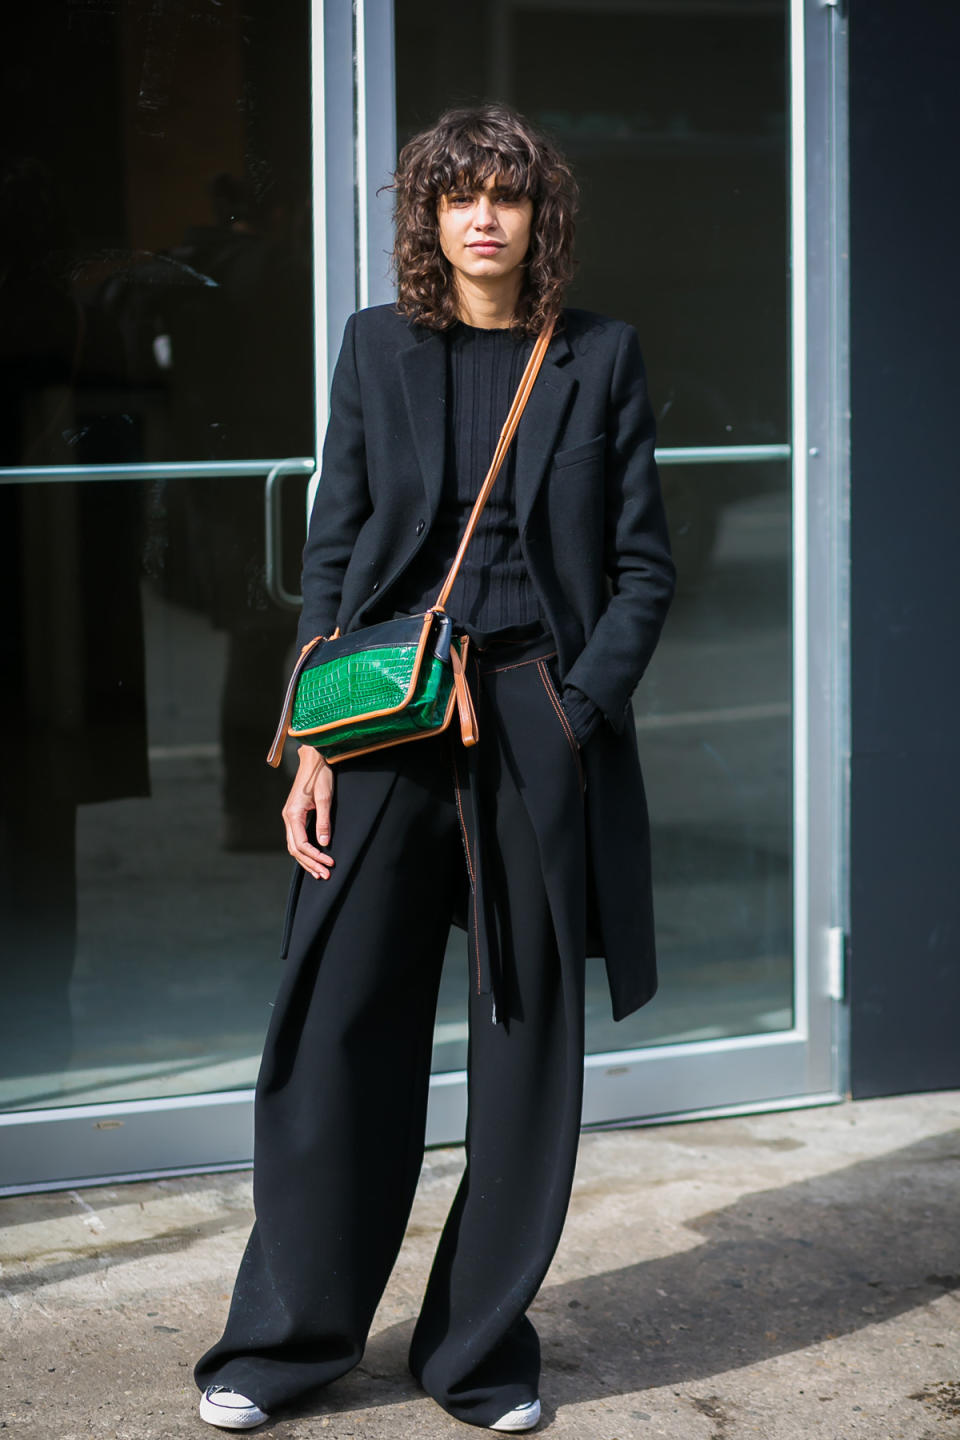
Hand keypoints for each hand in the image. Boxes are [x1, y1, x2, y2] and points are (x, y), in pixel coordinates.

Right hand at [282, 746, 335, 878]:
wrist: (314, 759)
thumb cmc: (320, 776)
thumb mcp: (325, 798)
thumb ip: (324, 821)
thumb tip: (323, 843)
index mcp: (293, 814)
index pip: (301, 844)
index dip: (315, 857)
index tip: (330, 863)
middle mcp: (288, 817)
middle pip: (295, 849)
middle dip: (310, 864)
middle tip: (325, 876)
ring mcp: (289, 816)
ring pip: (294, 845)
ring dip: (306, 860)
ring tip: (319, 872)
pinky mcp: (295, 815)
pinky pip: (296, 838)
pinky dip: (305, 851)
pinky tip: (313, 858)